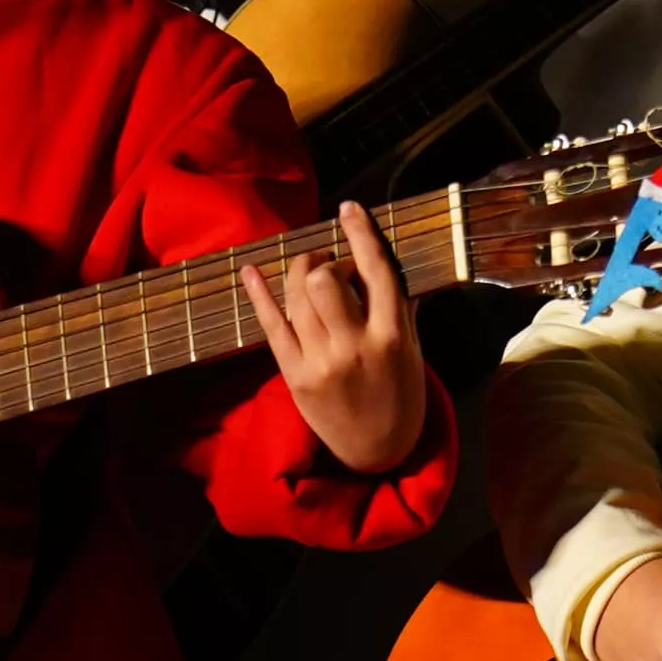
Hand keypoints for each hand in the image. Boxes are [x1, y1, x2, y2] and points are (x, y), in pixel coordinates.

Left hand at [250, 200, 425, 474]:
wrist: (378, 452)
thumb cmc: (399, 392)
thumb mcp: (411, 349)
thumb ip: (398, 306)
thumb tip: (380, 259)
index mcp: (391, 336)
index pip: (376, 272)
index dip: (360, 233)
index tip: (348, 208)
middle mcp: (354, 347)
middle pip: (325, 280)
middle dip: (324, 263)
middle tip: (329, 266)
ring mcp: (320, 362)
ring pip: (296, 298)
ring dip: (299, 273)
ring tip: (307, 273)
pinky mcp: (293, 375)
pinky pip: (270, 326)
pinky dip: (259, 294)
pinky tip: (250, 271)